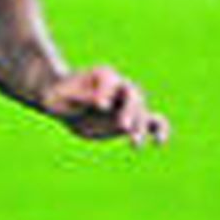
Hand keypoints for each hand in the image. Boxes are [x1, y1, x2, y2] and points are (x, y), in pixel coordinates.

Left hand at [42, 67, 170, 146]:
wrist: (60, 103)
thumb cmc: (59, 95)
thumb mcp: (63, 95)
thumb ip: (83, 97)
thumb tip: (104, 104)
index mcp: (104, 75)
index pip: (112, 82)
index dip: (108, 93)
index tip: (99, 105)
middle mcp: (119, 88)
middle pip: (133, 97)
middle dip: (130, 112)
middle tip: (123, 127)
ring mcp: (125, 104)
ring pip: (142, 111)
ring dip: (141, 127)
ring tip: (135, 143)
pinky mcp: (129, 121)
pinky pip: (150, 123)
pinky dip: (158, 130)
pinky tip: (160, 142)